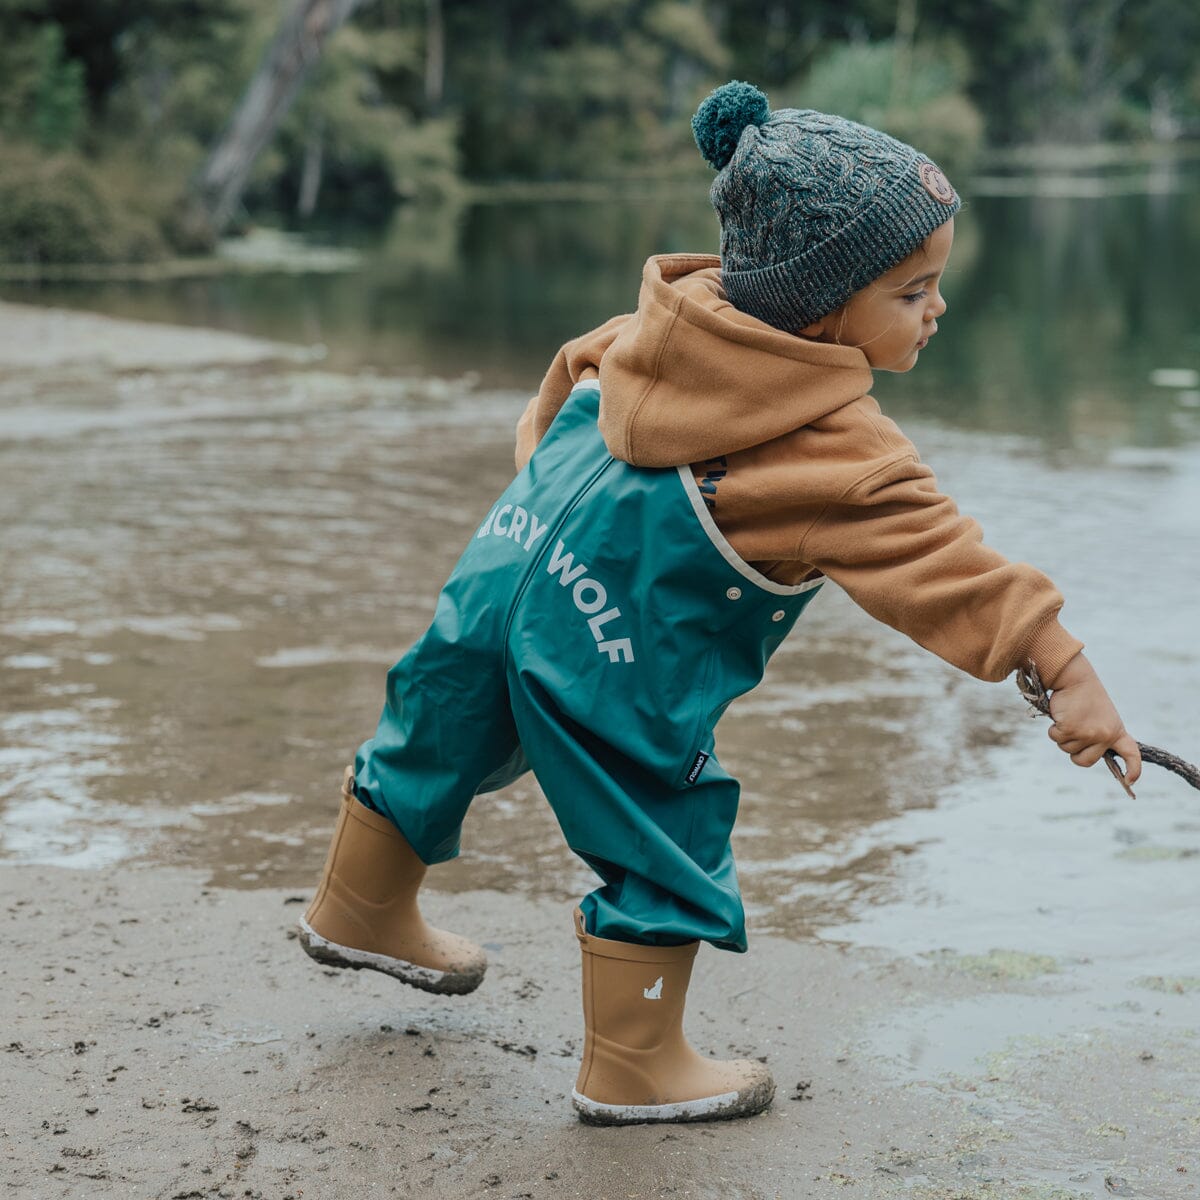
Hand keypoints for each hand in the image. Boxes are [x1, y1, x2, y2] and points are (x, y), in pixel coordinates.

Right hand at [1045, 653, 1141, 783]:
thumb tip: (1084, 755)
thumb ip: (1098, 736)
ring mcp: (1089, 733)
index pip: (1131, 754)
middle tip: (1073, 734)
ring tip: (1069, 717)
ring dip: (1062, 736)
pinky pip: (1056, 738)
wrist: (1075, 678)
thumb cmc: (1084, 697)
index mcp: (1116, 731)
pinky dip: (1053, 729)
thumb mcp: (1099, 717)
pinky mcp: (1071, 729)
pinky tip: (1060, 715)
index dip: (1133, 770)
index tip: (1130, 781)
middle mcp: (1105, 735)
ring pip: (1067, 750)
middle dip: (1074, 753)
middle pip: (1085, 761)